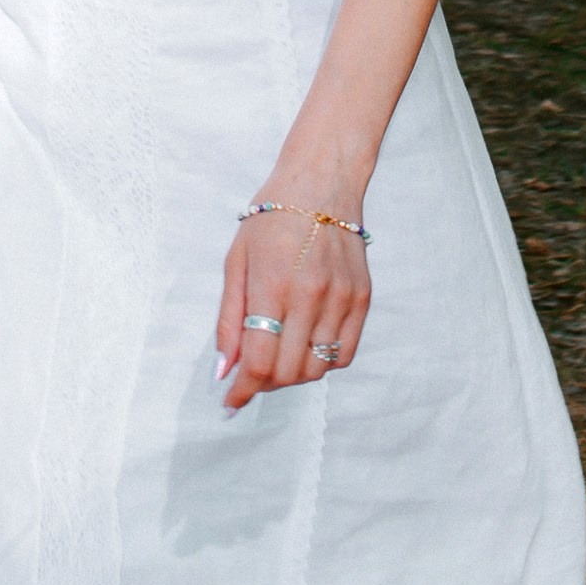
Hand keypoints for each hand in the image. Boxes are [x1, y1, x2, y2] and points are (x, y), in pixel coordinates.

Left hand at [215, 204, 370, 411]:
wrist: (320, 182)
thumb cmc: (271, 218)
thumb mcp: (236, 261)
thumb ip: (228, 319)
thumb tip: (224, 371)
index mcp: (272, 284)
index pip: (259, 361)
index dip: (242, 390)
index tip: (230, 402)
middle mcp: (310, 296)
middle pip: (288, 373)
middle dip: (264, 383)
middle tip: (252, 372)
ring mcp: (341, 299)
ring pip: (317, 369)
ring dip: (293, 375)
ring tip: (278, 354)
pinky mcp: (361, 299)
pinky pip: (344, 355)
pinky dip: (322, 361)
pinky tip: (306, 343)